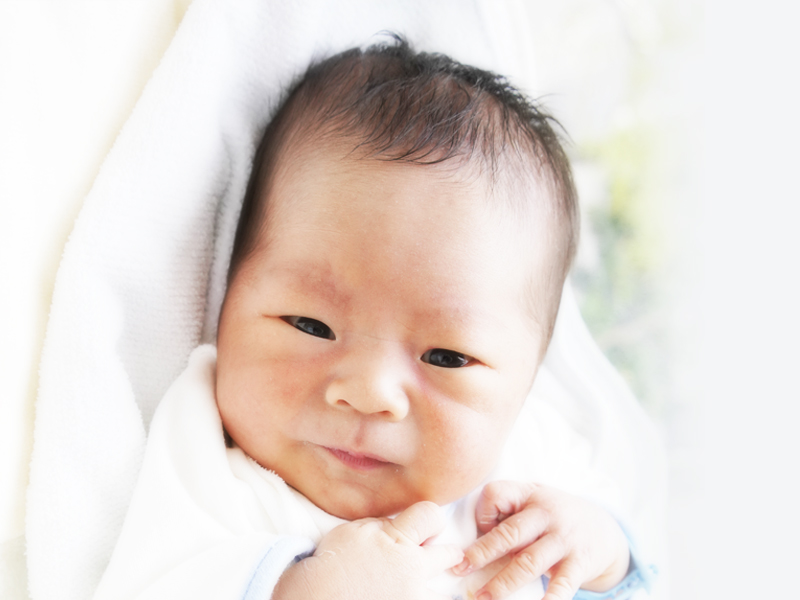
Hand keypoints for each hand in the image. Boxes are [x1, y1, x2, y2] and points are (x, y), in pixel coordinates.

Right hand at [273, 501, 463, 599]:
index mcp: (398, 540)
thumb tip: (401, 523)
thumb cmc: (332, 563)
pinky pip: (419, 596)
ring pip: (434, 582)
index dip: (429, 518)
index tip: (426, 525)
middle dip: (447, 553)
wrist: (320, 598)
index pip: (431, 515)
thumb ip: (383, 525)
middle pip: (449, 554)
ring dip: (420, 579)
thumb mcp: (354, 530)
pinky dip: (408, 593)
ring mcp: (413, 593)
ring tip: (396, 581)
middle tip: (441, 555)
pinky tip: (388, 592)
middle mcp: (412, 568)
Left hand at [453, 481, 629, 599]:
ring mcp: (564, 539)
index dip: (482, 512)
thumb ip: (507, 509)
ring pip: (528, 562)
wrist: (604, 528)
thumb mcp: (533, 499)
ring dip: (503, 583)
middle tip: (460, 569)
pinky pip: (562, 585)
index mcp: (529, 494)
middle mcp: (546, 514)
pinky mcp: (579, 563)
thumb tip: (472, 533)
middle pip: (510, 533)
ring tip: (483, 598)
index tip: (476, 530)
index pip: (497, 494)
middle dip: (482, 553)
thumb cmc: (554, 515)